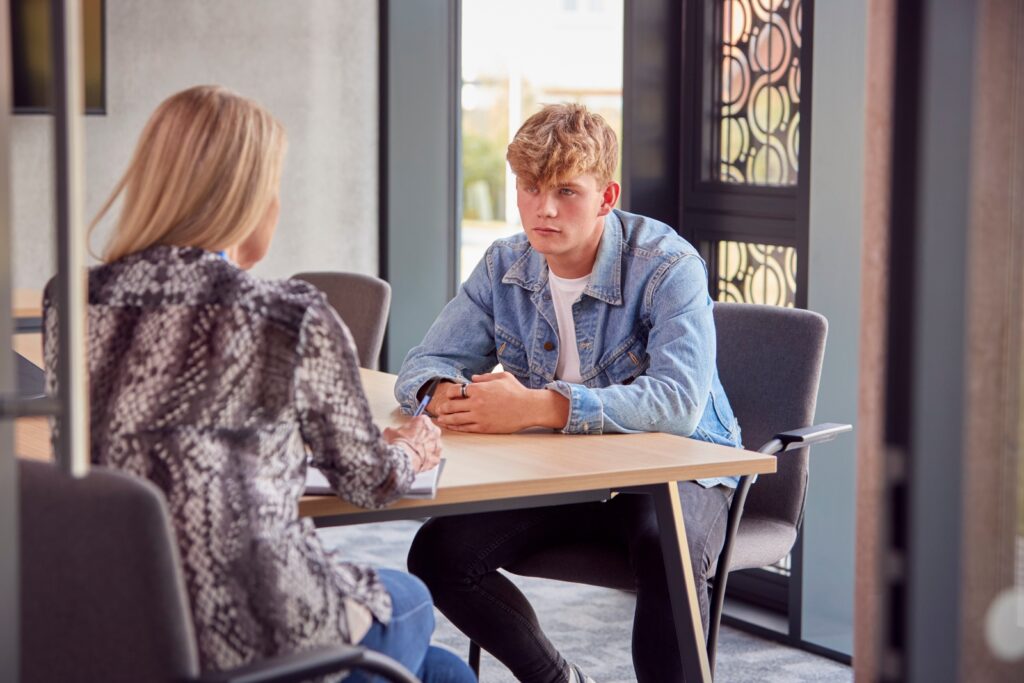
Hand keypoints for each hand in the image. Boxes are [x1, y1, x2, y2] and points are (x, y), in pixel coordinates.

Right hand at [383, 416, 441, 471]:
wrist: (404, 459)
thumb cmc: (399, 444)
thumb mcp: (390, 432)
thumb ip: (394, 430)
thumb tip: (390, 432)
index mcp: (424, 420)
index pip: (419, 421)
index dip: (413, 427)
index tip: (408, 431)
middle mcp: (434, 430)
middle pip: (428, 432)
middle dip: (421, 437)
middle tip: (411, 442)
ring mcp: (437, 444)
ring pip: (432, 445)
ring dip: (425, 448)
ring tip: (414, 452)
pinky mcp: (437, 457)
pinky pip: (432, 457)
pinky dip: (426, 459)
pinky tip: (418, 460)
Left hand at [433, 372, 568, 432]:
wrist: (528, 408)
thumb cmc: (517, 391)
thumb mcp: (502, 377)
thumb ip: (485, 377)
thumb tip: (473, 378)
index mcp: (479, 389)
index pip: (456, 391)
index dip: (450, 393)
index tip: (450, 395)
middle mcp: (476, 403)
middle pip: (452, 405)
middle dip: (443, 407)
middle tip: (439, 409)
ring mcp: (479, 416)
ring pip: (455, 418)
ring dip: (445, 419)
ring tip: (439, 419)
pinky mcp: (484, 427)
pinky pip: (465, 428)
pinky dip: (455, 427)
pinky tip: (450, 426)